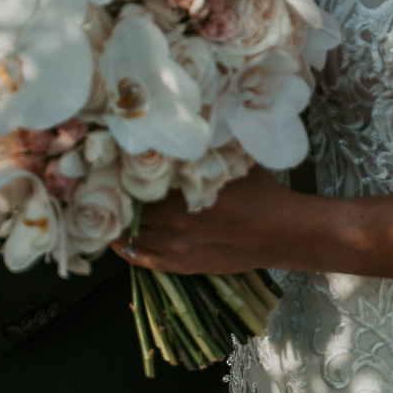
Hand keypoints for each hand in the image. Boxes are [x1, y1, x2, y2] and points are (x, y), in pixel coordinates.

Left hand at [113, 167, 293, 274]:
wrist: (282, 233)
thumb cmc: (259, 193)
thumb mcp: (231, 160)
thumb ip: (201, 149)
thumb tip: (177, 126)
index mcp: (184, 193)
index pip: (135, 183)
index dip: (121, 173)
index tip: (114, 164)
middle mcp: (174, 223)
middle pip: (129, 209)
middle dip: (119, 196)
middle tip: (110, 184)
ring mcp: (176, 248)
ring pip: (131, 235)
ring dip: (121, 222)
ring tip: (114, 208)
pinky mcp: (181, 266)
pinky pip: (140, 258)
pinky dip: (126, 247)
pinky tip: (120, 236)